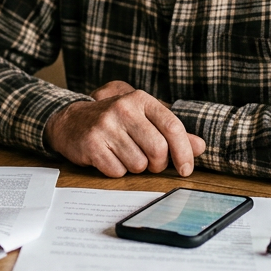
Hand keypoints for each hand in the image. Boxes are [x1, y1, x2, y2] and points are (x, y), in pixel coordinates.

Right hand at [45, 81, 205, 177]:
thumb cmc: (114, 122)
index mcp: (140, 99)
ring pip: (138, 164)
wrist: (70, 121)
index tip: (185, 169)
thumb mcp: (143, 119)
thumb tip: (200, 146)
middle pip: (158, 150)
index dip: (184, 151)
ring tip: (123, 155)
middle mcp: (123, 109)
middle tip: (149, 163)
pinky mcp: (91, 144)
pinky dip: (116, 171)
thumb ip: (171, 132)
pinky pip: (117, 171)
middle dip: (157, 164)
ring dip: (135, 168)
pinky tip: (108, 158)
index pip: (172, 127)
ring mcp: (105, 126)